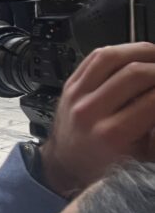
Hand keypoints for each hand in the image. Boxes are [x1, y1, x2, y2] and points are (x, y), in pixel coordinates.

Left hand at [40, 43, 154, 196]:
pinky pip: (94, 57)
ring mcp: (77, 94)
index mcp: (112, 135)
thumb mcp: (141, 156)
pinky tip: (134, 53)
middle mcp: (91, 111)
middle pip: (135, 73)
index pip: (153, 100)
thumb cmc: (106, 162)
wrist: (67, 162)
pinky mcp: (69, 84)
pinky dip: (119, 50)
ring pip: (112, 57)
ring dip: (142, 51)